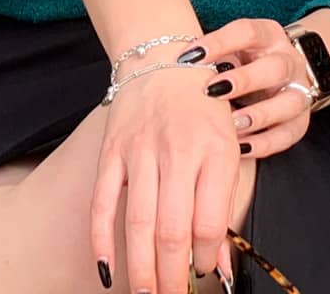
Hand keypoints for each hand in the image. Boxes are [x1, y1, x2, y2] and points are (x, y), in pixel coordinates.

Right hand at [89, 61, 238, 292]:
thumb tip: (216, 262)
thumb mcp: (227, 146)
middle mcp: (178, 150)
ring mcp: (141, 150)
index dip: (206, 257)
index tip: (204, 276)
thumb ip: (223, 202)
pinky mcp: (112, 150)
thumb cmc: (203, 109)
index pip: (210, 219)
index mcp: (215, 150)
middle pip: (172, 228)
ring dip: (142, 267)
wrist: (165, 58)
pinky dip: (102, 239)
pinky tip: (106, 268)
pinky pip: (103, 201)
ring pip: (138, 222)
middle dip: (172, 276)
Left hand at [183, 18, 314, 158]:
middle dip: (244, 80)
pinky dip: (264, 143)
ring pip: (289, 102)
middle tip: (212, 91)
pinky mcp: (301, 121)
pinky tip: (239, 148)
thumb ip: (212, 57)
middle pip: (274, 67)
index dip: (219, 42)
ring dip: (258, 115)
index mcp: (269, 36)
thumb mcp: (231, 49)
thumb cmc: (242, 61)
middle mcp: (289, 61)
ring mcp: (299, 91)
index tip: (189, 57)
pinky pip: (287, 135)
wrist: (282, 75)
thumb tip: (176, 68)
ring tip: (231, 124)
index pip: (247, 32)